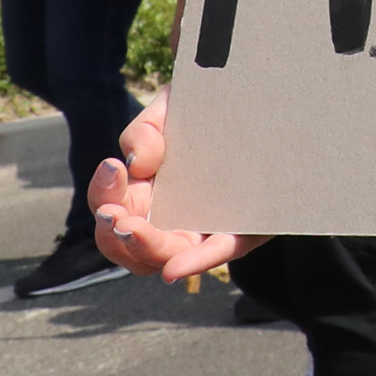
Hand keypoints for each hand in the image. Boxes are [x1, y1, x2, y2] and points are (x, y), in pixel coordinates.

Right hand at [87, 102, 259, 282]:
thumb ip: (145, 130)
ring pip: (163, 256)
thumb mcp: (172, 108)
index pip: (111, 204)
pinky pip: (216, 254)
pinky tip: (174, 270)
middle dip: (113, 231)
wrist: (272, 106)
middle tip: (113, 214)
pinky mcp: (241, 233)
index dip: (103, 193)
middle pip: (126, 242)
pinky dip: (193, 263)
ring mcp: (202, 229)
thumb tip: (135, 164)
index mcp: (145, 189)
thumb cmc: (210, 111)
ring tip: (132, 229)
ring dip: (143, 247)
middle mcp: (168, 216)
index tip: (112, 167)